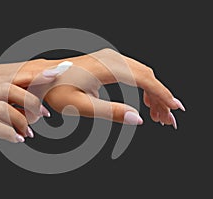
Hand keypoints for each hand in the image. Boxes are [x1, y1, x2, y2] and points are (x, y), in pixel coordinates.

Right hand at [0, 75, 53, 183]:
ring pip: (2, 107)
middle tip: (44, 115)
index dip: (33, 76)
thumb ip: (3, 106)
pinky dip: (9, 133)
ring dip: (21, 121)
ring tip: (29, 133)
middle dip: (31, 101)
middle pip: (9, 89)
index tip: (54, 75)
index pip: (11, 78)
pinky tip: (17, 140)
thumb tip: (30, 111)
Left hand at [37, 48, 184, 126]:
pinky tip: (145, 101)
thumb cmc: (58, 91)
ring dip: (154, 93)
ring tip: (158, 115)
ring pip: (142, 74)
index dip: (162, 95)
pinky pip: (133, 72)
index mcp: (107, 67)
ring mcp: (110, 58)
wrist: (44, 77)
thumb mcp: (81, 106)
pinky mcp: (108, 62)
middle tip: (167, 120)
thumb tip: (137, 119)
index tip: (174, 109)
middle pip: (147, 76)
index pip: (144, 80)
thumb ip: (110, 112)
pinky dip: (143, 87)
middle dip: (161, 98)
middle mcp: (112, 58)